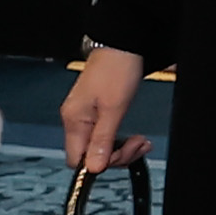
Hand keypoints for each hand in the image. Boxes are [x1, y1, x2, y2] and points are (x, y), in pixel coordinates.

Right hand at [59, 45, 143, 172]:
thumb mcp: (114, 108)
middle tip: (138, 145)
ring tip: (141, 142)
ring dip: (121, 149)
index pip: (77, 160)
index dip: (100, 164)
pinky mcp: (95, 113)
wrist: (122, 46)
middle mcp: (75, 121)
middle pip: (89, 156)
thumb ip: (102, 139)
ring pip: (99, 148)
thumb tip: (93, 168)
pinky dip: (120, 140)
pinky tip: (134, 138)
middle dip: (116, 156)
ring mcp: (84, 117)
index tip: (123, 155)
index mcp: (74, 120)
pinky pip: (103, 136)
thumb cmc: (117, 70)